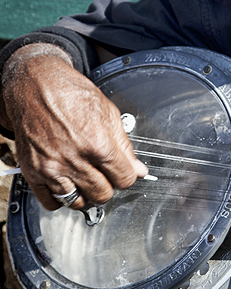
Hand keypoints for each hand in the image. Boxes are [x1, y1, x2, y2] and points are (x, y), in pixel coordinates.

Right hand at [2, 46, 146, 210]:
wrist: (35, 86)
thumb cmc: (70, 93)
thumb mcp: (108, 112)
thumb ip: (124, 145)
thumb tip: (138, 169)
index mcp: (98, 144)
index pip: (124, 180)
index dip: (126, 176)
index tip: (122, 172)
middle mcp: (74, 159)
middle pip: (102, 194)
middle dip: (107, 185)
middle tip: (103, 173)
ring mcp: (52, 168)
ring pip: (78, 202)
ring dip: (85, 194)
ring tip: (85, 178)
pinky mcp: (33, 172)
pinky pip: (51, 203)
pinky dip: (60, 198)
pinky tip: (66, 184)